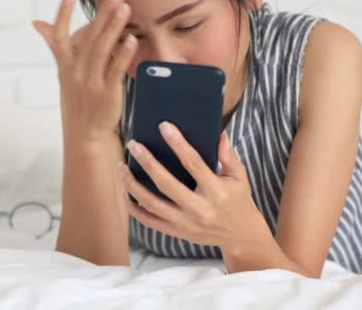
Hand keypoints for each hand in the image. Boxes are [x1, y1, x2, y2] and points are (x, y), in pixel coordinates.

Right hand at [32, 0, 136, 141]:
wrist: (86, 135)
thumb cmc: (78, 101)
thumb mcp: (64, 73)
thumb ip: (55, 45)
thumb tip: (38, 24)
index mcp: (65, 65)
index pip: (60, 35)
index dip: (63, 14)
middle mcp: (76, 72)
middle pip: (90, 37)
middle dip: (103, 12)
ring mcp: (91, 82)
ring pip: (102, 50)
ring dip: (114, 28)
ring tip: (125, 8)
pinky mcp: (107, 93)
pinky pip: (115, 70)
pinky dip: (123, 54)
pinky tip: (131, 40)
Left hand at [120, 121, 268, 251]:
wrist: (240, 235)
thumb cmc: (238, 199)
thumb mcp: (240, 177)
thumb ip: (229, 156)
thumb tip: (219, 134)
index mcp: (217, 192)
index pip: (194, 163)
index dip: (178, 144)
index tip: (163, 126)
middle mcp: (200, 209)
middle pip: (167, 184)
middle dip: (148, 163)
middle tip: (133, 145)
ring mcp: (186, 223)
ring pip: (152, 204)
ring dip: (133, 185)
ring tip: (122, 167)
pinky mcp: (177, 232)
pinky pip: (149, 221)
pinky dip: (134, 208)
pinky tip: (125, 192)